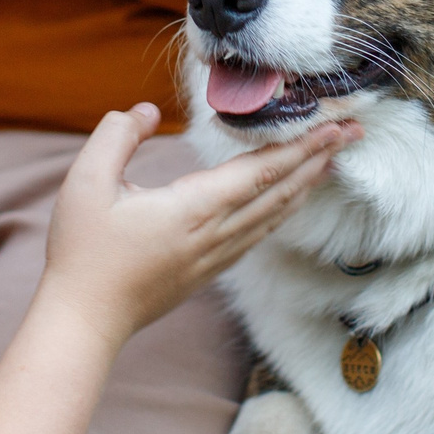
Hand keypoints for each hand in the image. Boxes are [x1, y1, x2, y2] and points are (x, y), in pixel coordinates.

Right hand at [44, 104, 356, 346]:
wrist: (82, 320)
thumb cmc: (81, 252)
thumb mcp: (85, 181)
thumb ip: (118, 136)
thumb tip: (150, 112)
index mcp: (193, 208)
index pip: (261, 171)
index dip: (301, 147)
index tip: (333, 127)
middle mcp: (214, 234)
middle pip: (280, 192)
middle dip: (318, 160)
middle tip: (352, 133)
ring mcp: (214, 257)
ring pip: (274, 216)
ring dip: (305, 186)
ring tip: (329, 163)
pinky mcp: (207, 272)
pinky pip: (258, 235)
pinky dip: (283, 212)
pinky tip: (287, 204)